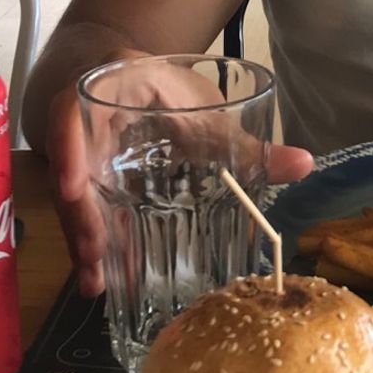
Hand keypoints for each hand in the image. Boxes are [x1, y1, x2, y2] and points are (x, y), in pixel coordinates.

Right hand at [46, 58, 313, 296]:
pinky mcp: (86, 189)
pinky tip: (99, 285)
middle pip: (69, 171)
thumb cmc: (169, 97)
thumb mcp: (207, 116)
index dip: (68, 147)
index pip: (73, 112)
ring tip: (97, 281)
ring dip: (84, 242)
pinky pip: (84, 219)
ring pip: (72, 201)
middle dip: (80, 216)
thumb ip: (251, 145)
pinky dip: (92, 251)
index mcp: (108, 93)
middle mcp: (83, 127)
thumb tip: (305, 163)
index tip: (70, 186)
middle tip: (94, 254)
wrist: (133, 87)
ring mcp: (80, 160)